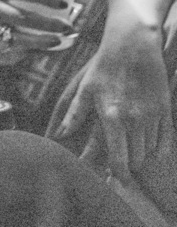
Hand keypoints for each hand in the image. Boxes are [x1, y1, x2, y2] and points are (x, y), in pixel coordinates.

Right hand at [0, 0, 73, 49]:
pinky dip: (21, 48)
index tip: (63, 5)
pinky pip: (5, 46)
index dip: (50, 0)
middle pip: (31, 18)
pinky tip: (30, 49)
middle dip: (53, 25)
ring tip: (56, 41)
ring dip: (42, 41)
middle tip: (68, 27)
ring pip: (21, 37)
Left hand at [55, 24, 172, 182]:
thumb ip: (75, 114)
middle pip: (134, 159)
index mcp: (112, 116)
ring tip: (128, 152)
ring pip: (148, 152)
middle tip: (117, 165)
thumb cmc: (104, 66)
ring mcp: (152, 116)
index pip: (117, 158)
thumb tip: (60, 134)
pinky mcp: (165, 111)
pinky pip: (164, 142)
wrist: (134, 46)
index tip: (113, 180)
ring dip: (139, 156)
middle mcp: (134, 120)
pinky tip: (146, 146)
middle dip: (126, 165)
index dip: (116, 174)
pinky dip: (156, 149)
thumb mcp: (85, 88)